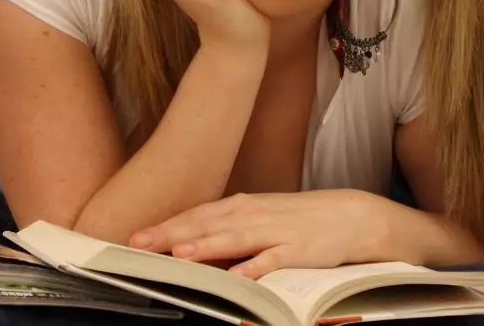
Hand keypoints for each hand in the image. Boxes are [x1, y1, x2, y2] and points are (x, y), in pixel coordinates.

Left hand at [128, 190, 395, 279]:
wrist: (349, 216)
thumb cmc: (298, 220)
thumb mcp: (258, 219)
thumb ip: (226, 230)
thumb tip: (187, 245)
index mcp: (240, 206)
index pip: (195, 215)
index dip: (164, 226)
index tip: (133, 237)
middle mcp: (252, 214)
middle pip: (205, 224)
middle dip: (171, 234)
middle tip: (138, 244)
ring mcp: (274, 230)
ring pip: (233, 237)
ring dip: (205, 245)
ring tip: (178, 255)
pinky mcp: (297, 250)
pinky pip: (272, 260)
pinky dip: (254, 267)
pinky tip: (237, 277)